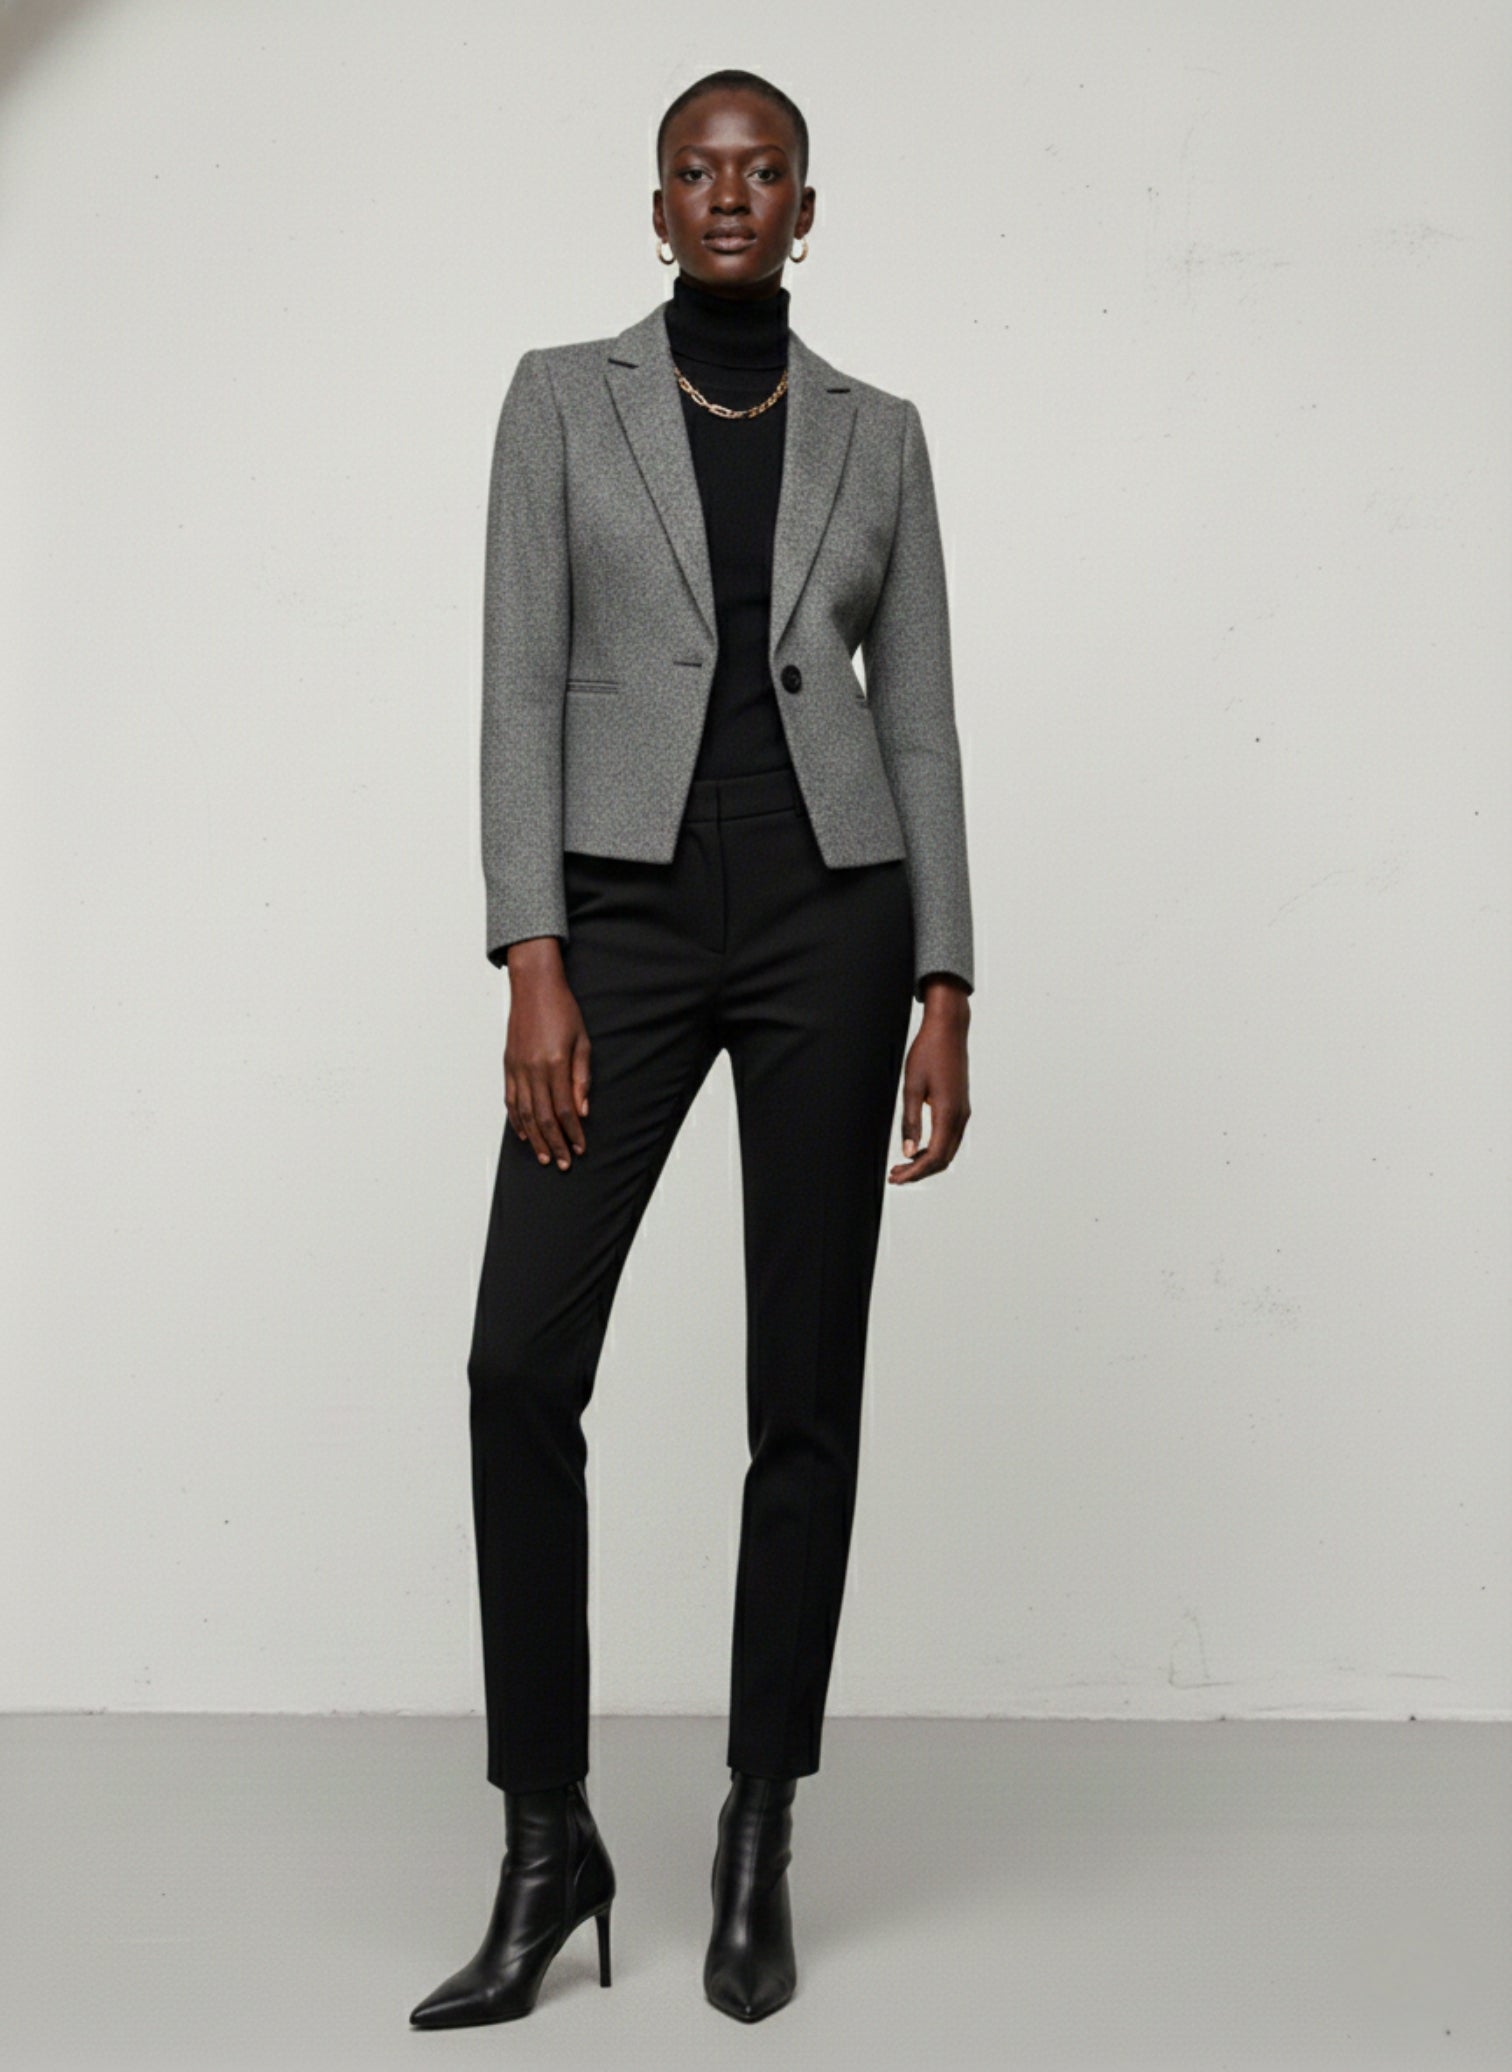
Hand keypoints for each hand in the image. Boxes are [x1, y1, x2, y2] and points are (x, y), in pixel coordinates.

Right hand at [503, 938, 589, 1168]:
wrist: (534, 987)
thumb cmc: (563, 1010)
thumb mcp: (583, 1041)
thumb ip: (582, 1077)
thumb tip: (582, 1110)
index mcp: (555, 1064)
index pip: (564, 1109)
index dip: (573, 1132)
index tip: (581, 1148)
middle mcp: (533, 1069)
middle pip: (543, 1117)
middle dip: (555, 1143)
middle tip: (563, 1163)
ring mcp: (517, 1068)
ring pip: (524, 1113)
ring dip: (534, 1138)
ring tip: (544, 1156)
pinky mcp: (508, 1065)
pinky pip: (510, 1099)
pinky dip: (516, 1120)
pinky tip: (523, 1133)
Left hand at [889, 976, 970, 1183]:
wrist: (948, 1030)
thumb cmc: (928, 1053)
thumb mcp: (911, 1087)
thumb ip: (910, 1121)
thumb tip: (908, 1152)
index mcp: (948, 1113)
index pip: (934, 1157)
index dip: (915, 1172)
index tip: (895, 1177)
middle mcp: (960, 1116)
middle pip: (943, 1159)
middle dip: (919, 1172)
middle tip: (895, 1175)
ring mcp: (963, 1112)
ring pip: (948, 1150)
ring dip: (926, 1162)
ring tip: (902, 1164)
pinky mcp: (960, 1107)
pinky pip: (950, 1137)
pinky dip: (934, 1149)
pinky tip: (916, 1148)